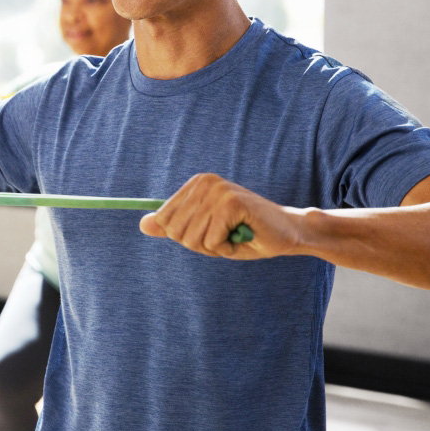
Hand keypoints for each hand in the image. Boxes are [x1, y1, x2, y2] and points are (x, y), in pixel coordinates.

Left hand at [139, 173, 305, 259]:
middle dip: (199, 244)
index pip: (165, 220)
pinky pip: (212, 242)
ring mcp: (218, 190)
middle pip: (176, 231)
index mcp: (196, 184)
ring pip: (194, 239)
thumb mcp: (203, 232)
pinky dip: (227, 249)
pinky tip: (242, 236)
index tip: (210, 230)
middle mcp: (204, 182)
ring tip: (234, 235)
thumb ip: (174, 227)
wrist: (286, 232)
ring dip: (215, 247)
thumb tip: (143, 225)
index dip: (186, 236)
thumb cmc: (244, 233)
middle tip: (224, 235)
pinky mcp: (231, 203)